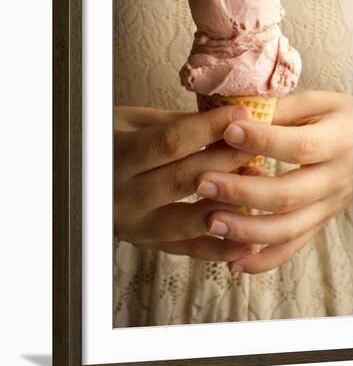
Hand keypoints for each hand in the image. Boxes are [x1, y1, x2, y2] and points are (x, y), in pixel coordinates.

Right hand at [114, 105, 255, 261]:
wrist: (78, 179)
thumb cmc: (111, 141)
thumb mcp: (132, 122)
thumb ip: (175, 124)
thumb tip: (227, 122)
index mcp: (118, 157)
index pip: (170, 142)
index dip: (209, 128)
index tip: (242, 114)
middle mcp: (122, 195)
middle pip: (185, 179)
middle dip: (228, 160)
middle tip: (261, 145)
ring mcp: (134, 225)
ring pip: (189, 220)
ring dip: (229, 203)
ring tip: (261, 184)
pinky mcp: (147, 244)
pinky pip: (188, 250)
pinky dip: (220, 248)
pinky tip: (249, 241)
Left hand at [196, 91, 352, 273]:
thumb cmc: (339, 118)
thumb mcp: (318, 104)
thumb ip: (281, 110)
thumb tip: (236, 116)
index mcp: (338, 142)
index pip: (299, 146)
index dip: (262, 141)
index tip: (228, 132)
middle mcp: (336, 179)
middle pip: (288, 194)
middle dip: (241, 192)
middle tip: (203, 183)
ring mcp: (328, 207)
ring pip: (288, 229)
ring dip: (246, 230)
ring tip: (210, 221)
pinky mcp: (319, 223)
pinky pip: (292, 247)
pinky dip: (263, 260)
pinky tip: (233, 262)